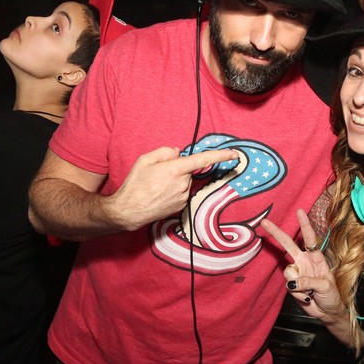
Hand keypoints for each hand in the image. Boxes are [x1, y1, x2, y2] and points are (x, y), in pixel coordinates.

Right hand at [106, 146, 239, 230]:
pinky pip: (182, 192)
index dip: (220, 156)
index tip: (234, 154)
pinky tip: (160, 194)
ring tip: (156, 186)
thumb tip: (178, 152)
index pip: (202, 160)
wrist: (129, 211)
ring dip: (176, 180)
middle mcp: (183, 184)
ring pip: (185, 182)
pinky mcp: (181, 206)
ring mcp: (183, 197)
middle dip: (178, 168)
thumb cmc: (135, 185)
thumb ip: (164, 152)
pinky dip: (174, 190)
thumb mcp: (145, 160)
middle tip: (159, 173)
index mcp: (175, 170)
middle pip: (188, 170)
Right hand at [261, 211, 342, 320]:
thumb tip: (293, 282)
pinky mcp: (291, 285)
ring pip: (288, 271)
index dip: (304, 224)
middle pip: (288, 245)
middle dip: (276, 233)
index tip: (300, 211)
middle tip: (265, 222)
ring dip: (299, 284)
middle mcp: (304, 262)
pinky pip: (289, 286)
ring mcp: (296, 273)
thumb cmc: (331, 296)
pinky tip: (307, 297)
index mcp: (316, 257)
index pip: (309, 238)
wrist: (327, 312)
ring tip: (311, 292)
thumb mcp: (325, 286)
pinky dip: (299, 294)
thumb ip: (309, 281)